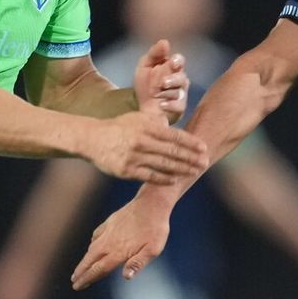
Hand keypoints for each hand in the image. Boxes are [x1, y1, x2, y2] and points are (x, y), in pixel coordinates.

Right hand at [71, 195, 172, 288]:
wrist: (152, 204)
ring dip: (84, 260)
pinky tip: (92, 245)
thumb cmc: (155, 228)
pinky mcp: (110, 222)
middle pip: (90, 260)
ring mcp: (108, 232)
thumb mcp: (152, 250)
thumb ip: (138, 263)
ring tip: (80, 267)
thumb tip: (126, 277)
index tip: (77, 286)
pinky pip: (96, 235)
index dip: (87, 279)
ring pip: (91, 249)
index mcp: (118, 252)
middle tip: (74, 280)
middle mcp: (109, 243)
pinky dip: (92, 243)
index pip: (98, 269)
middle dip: (81, 272)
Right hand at [82, 111, 210, 183]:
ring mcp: (134, 156)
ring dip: (182, 169)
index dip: (191, 143)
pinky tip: (175, 180)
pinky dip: (164, 178)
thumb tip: (172, 129)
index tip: (204, 148)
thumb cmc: (118, 127)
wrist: (92, 139)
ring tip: (194, 172)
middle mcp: (142, 141)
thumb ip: (155, 122)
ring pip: (163, 165)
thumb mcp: (137, 118)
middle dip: (191, 158)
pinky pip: (150, 176)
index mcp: (146, 126)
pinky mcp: (127, 170)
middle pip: (172, 151)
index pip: (174, 136)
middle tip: (205, 163)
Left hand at [132, 38, 189, 122]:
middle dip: (173, 79)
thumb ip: (154, 53)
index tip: (172, 63)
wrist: (142, 108)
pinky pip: (179, 105)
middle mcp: (179, 80)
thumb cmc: (146, 85)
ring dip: (168, 92)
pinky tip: (161, 104)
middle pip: (182, 77)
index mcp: (172, 68)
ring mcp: (180, 94)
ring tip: (157, 94)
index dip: (178, 61)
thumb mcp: (145, 66)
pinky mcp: (180, 108)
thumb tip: (165, 42)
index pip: (180, 60)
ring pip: (180, 91)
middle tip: (163, 83)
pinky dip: (170, 104)